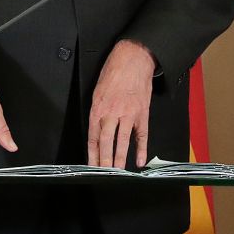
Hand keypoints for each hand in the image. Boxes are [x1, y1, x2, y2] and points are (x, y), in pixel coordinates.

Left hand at [88, 40, 155, 169]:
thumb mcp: (97, 89)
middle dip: (104, 161)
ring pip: (122, 141)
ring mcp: (128, 114)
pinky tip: (140, 161)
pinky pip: (141, 134)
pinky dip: (141, 149)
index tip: (91, 166)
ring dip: (120, 158)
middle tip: (103, 175)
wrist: (133, 58)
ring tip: (118, 172)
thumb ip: (97, 109)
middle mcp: (111, 112)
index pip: (92, 136)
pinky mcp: (142, 113)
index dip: (92, 153)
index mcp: (98, 107)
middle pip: (106, 142)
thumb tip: (96, 128)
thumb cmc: (114, 71)